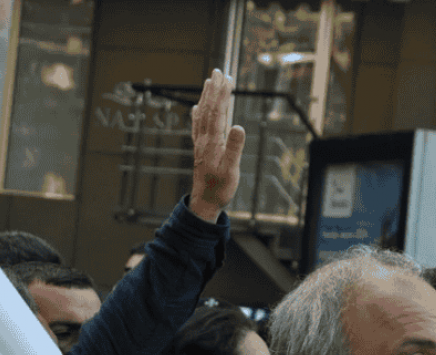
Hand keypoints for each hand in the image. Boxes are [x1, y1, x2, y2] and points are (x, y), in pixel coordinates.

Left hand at [189, 68, 246, 222]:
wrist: (205, 202)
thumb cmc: (220, 188)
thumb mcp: (231, 170)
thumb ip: (234, 148)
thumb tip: (238, 126)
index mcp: (213, 142)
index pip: (217, 113)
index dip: (221, 94)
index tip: (226, 78)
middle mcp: (204, 139)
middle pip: (208, 109)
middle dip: (213, 89)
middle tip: (218, 71)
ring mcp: (201, 143)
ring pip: (202, 115)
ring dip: (206, 97)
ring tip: (209, 82)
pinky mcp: (200, 149)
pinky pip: (198, 126)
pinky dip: (198, 113)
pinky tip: (198, 107)